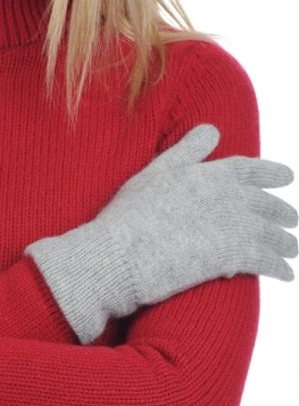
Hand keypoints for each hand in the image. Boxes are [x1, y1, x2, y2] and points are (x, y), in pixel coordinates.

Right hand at [25, 124, 296, 343]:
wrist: (124, 252)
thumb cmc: (131, 213)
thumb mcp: (156, 171)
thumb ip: (188, 151)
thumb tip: (212, 130)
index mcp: (212, 173)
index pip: (251, 169)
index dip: (272, 173)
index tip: (287, 177)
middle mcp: (231, 196)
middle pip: (268, 204)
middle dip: (282, 212)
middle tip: (291, 218)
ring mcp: (237, 226)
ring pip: (274, 234)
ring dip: (285, 242)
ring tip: (290, 249)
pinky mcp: (237, 256)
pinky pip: (269, 262)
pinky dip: (280, 268)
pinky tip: (286, 274)